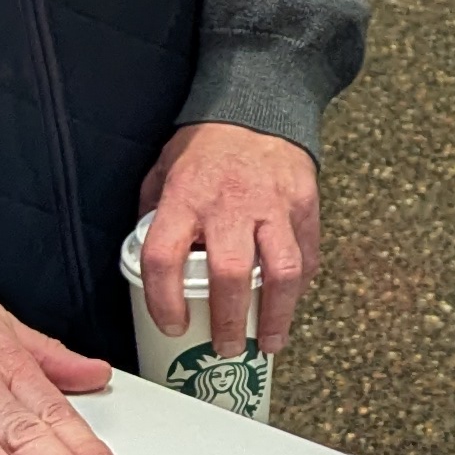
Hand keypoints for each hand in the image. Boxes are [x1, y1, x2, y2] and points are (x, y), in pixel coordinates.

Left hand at [138, 122, 320, 355]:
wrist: (257, 105)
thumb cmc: (206, 145)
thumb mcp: (164, 170)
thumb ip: (155, 214)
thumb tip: (147, 262)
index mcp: (185, 197)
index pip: (165, 258)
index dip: (164, 301)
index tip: (173, 324)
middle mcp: (230, 204)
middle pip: (229, 275)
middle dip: (229, 322)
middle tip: (225, 349)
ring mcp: (273, 206)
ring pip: (281, 272)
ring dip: (276, 317)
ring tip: (268, 343)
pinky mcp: (303, 206)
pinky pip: (307, 256)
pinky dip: (300, 289)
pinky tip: (289, 306)